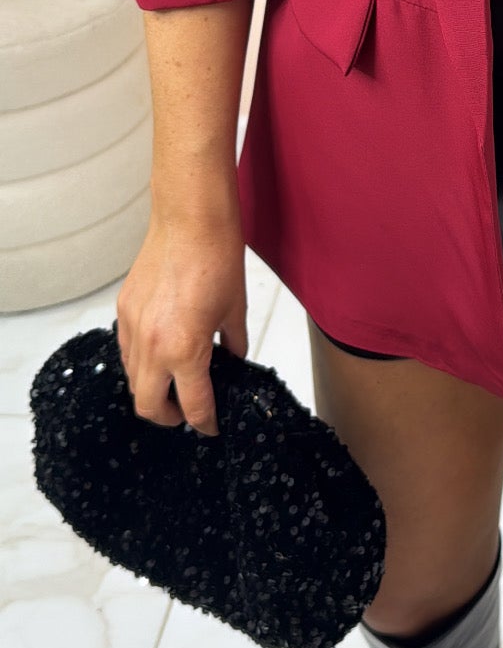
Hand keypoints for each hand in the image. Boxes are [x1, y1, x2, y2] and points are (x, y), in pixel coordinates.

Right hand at [114, 203, 247, 437]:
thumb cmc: (219, 260)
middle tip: (187, 414)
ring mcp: (132, 328)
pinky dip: (141, 362)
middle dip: (169, 418)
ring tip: (174, 383)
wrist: (190, 220)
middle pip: (149, 406)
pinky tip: (160, 353)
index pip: (193, 406)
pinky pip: (126, 350)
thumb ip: (234, 345)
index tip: (211, 427)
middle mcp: (152, 346)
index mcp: (185, 351)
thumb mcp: (236, 311)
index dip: (204, 423)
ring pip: (133, 379)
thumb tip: (233, 361)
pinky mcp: (123, 310)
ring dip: (152, 389)